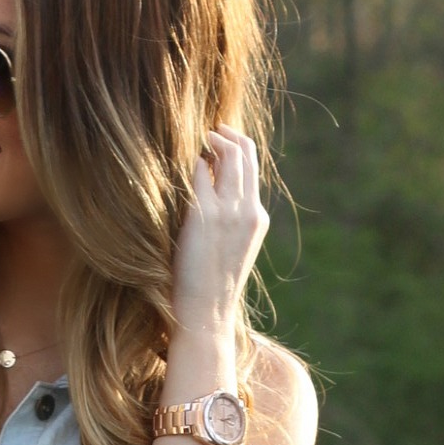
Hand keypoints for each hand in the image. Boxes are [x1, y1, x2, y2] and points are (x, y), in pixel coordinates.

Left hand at [169, 125, 268, 337]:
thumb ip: (232, 221)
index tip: (224, 142)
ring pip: (228, 157)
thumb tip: (215, 199)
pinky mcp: (203, 216)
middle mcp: (248, 211)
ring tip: (200, 139)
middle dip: (230, 137)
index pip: (254, 170)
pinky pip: (200, 174)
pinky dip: (194, 163)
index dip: (240, 149)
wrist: (207, 313)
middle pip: (245, 155)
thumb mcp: (233, 249)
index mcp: (257, 218)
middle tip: (212, 131)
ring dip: (214, 142)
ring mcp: (227, 212)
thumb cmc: (212, 287)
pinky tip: (186, 162)